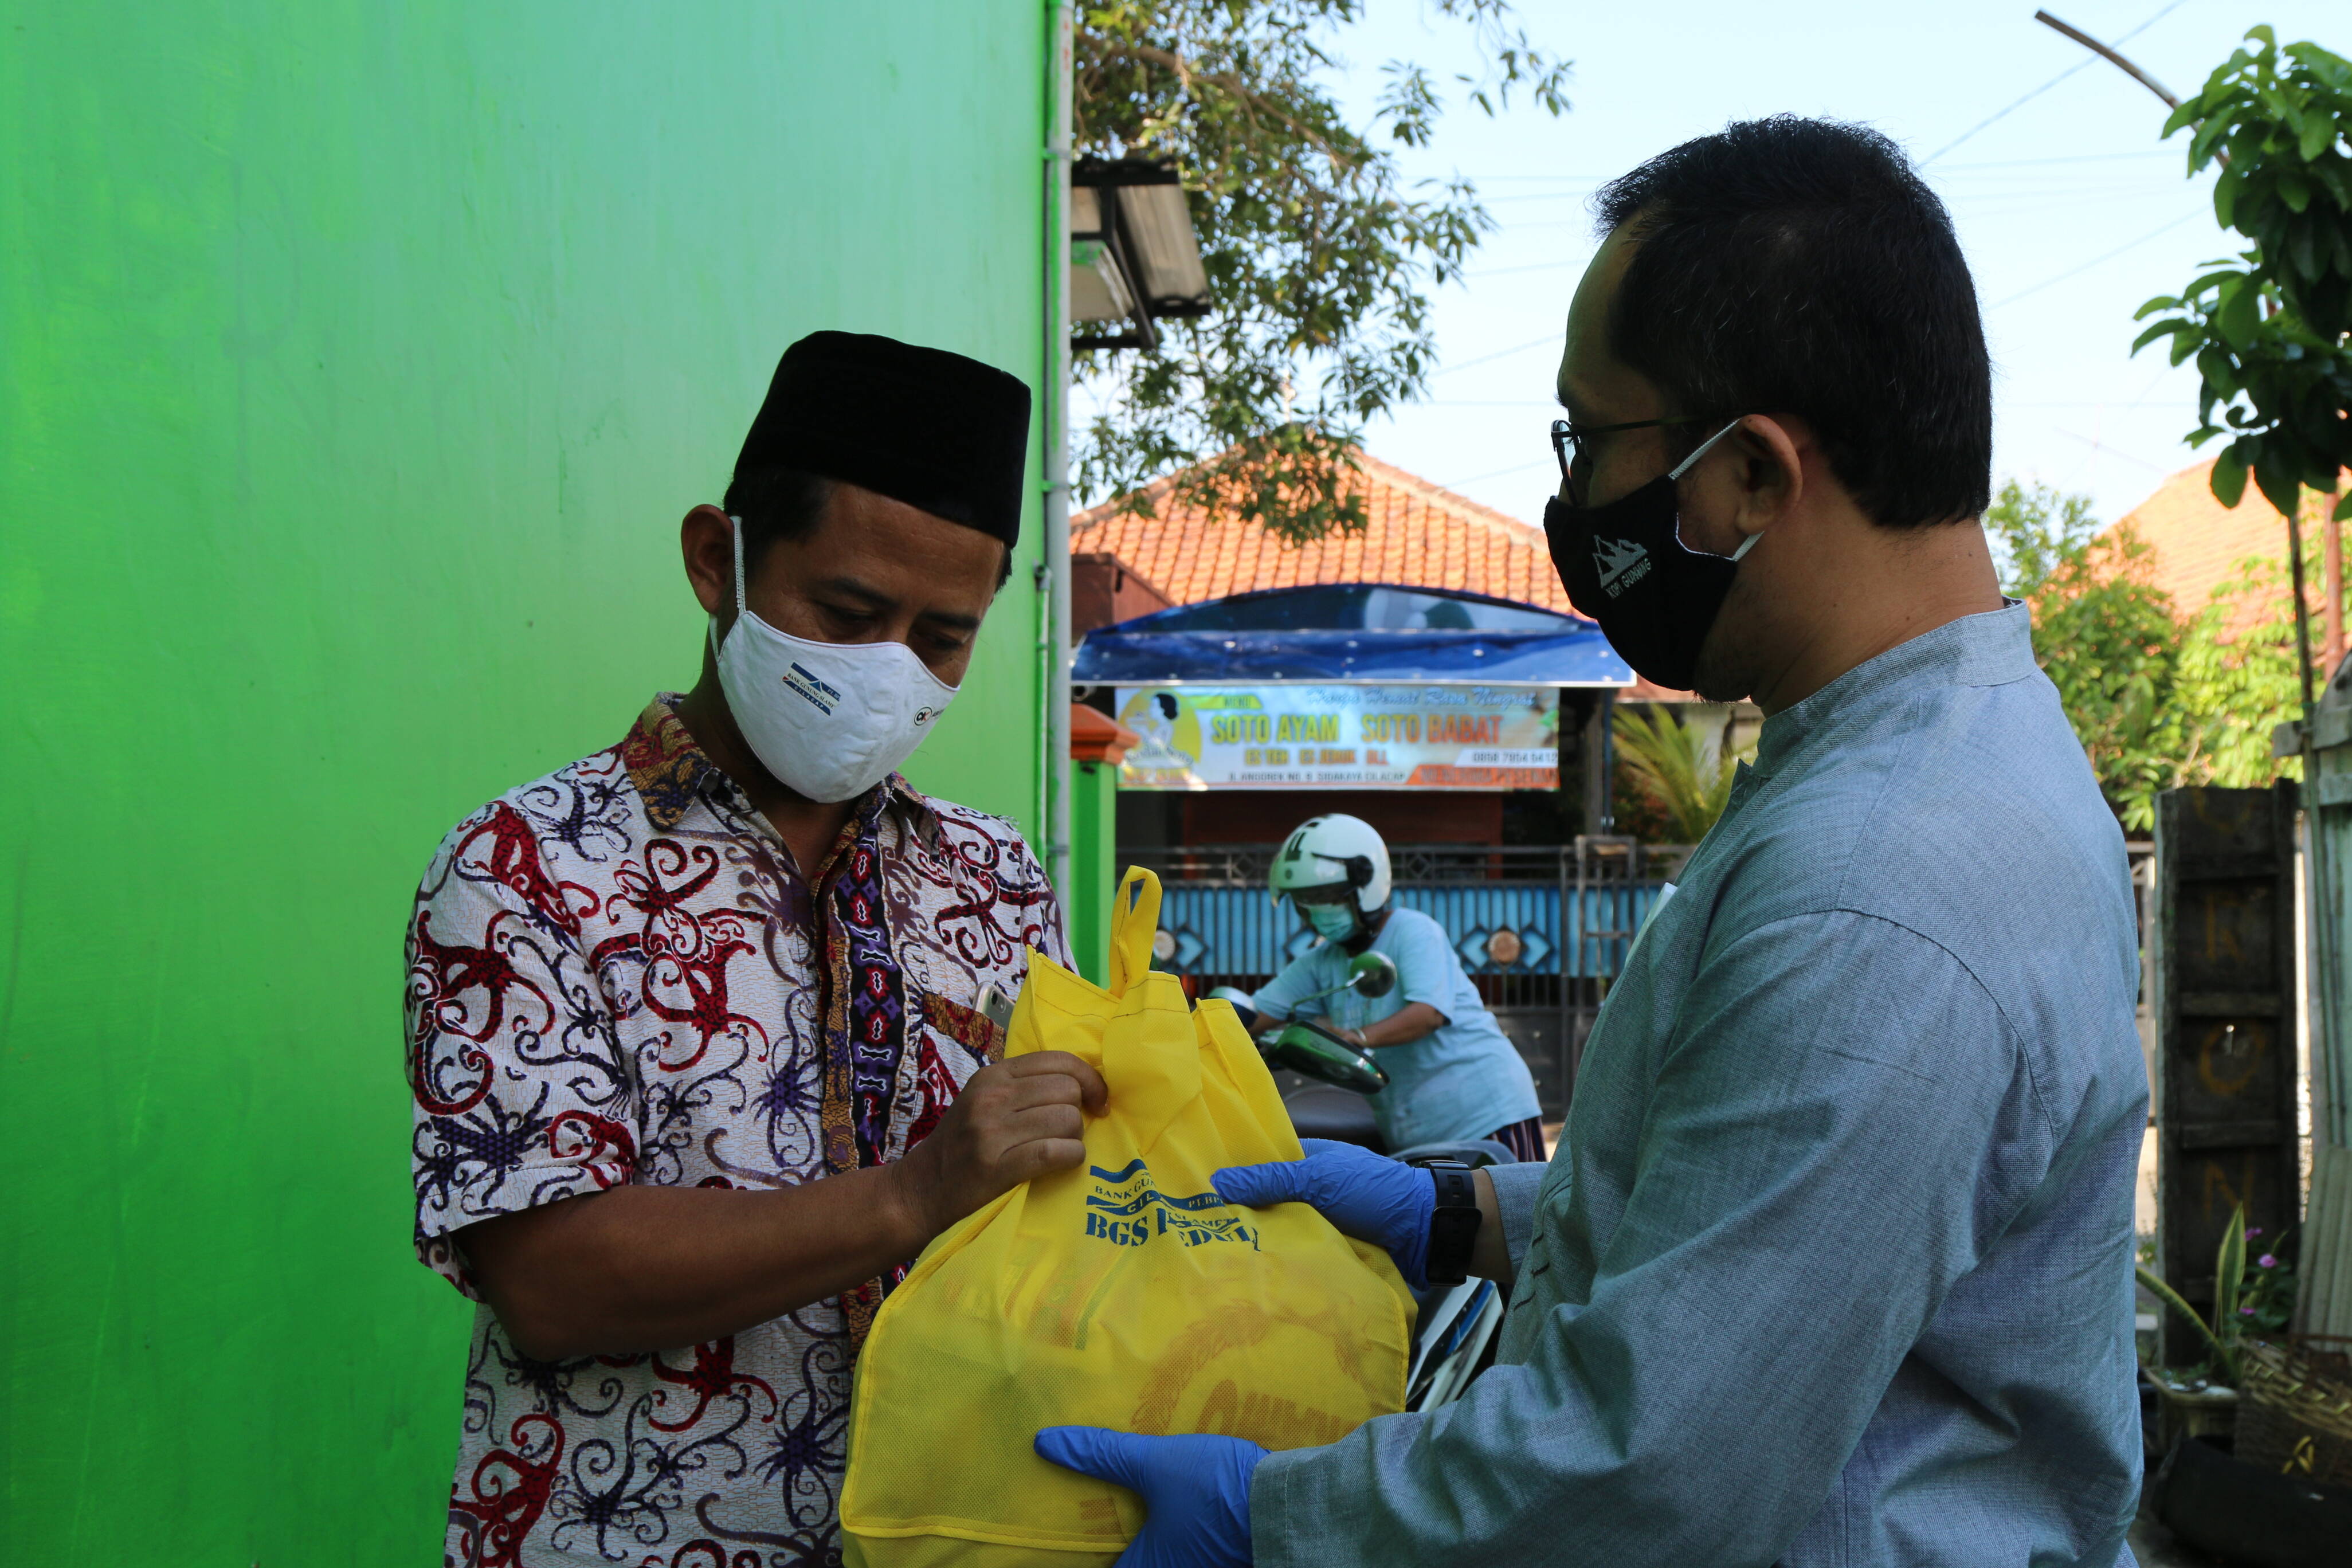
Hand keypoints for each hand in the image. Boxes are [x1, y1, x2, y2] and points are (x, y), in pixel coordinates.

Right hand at [892, 1050, 1107, 1242]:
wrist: (923, 1187)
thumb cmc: (963, 1143)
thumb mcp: (985, 1100)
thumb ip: (1026, 1087)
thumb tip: (1085, 1085)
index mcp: (994, 1075)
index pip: (1058, 1060)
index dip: (1090, 1079)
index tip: (1098, 1101)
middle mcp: (992, 1097)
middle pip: (1068, 1091)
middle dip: (1079, 1113)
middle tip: (1069, 1132)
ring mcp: (991, 1131)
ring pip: (1067, 1120)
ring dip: (1075, 1139)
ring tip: (1060, 1149)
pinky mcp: (995, 1166)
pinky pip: (1054, 1153)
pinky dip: (1071, 1158)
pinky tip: (1063, 1163)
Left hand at [1035, 1427, 1262, 1567]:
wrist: (1290, 1501)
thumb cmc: (1216, 1490)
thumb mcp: (1155, 1463)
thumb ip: (1103, 1455)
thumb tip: (1046, 1443)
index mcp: (1149, 1566)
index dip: (1090, 1556)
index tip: (1078, 1534)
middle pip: (1137, 1560)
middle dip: (1123, 1541)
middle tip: (1105, 1511)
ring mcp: (1206, 1565)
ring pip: (1167, 1553)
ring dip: (1155, 1534)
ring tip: (1139, 1500)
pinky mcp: (1230, 1554)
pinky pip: (1193, 1544)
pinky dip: (1180, 1528)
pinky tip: (1181, 1500)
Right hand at [1214, 1138, 1432, 1286]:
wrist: (1426, 1231)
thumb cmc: (1374, 1192)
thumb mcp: (1319, 1178)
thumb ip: (1270, 1180)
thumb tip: (1214, 1182)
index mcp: (1307, 1162)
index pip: (1259, 1166)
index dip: (1232, 1178)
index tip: (1193, 1194)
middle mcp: (1310, 1193)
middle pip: (1265, 1205)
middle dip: (1239, 1219)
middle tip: (1195, 1238)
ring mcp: (1319, 1225)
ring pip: (1279, 1236)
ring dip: (1259, 1248)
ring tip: (1214, 1265)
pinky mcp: (1328, 1255)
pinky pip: (1297, 1261)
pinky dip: (1281, 1268)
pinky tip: (1250, 1282)